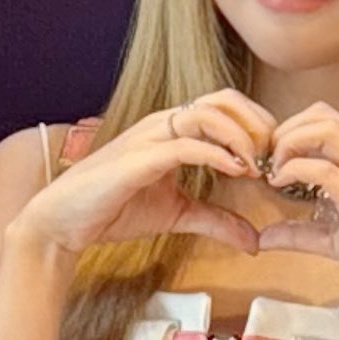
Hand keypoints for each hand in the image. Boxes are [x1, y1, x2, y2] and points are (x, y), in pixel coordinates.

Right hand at [1, 95, 275, 277]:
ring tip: (254, 164)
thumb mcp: (177, 214)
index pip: (224, 105)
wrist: (64, 222)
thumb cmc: (114, 209)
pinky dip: (216, 153)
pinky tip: (235, 170)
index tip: (274, 155)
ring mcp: (149, 137)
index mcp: (172, 130)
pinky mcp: (138, 158)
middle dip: (256, 121)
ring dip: (240, 135)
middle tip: (272, 155)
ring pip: (206, 113)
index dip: (256, 122)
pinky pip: (185, 144)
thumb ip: (216, 220)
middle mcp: (163, 124)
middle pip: (222, 99)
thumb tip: (254, 240)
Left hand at [241, 105, 338, 320]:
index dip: (294, 130)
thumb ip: (301, 233)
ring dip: (290, 143)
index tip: (276, 159)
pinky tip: (281, 185)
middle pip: (323, 114)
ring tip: (276, 171)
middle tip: (270, 161)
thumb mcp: (337, 239)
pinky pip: (322, 168)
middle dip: (287, 130)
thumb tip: (262, 237)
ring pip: (324, 129)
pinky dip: (293, 170)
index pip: (329, 120)